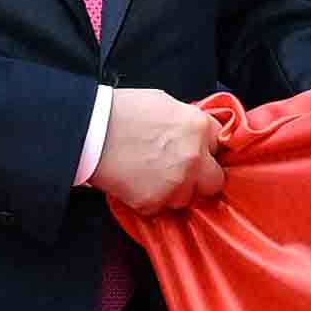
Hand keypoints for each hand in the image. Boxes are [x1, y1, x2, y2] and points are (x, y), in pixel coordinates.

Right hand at [93, 86, 231, 217]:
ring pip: (186, 198)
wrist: (88, 132)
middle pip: (215, 182)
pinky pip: (160, 208)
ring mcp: (176, 184)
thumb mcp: (164, 102)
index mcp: (199, 128)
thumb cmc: (122, 111)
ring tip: (150, 176)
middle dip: (201, 178)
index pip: (221, 147)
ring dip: (174, 191)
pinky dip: (150, 199)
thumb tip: (195, 132)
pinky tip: (136, 183)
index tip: (200, 153)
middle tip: (180, 171)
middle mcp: (194, 159)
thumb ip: (187, 121)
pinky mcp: (154, 202)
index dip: (208, 150)